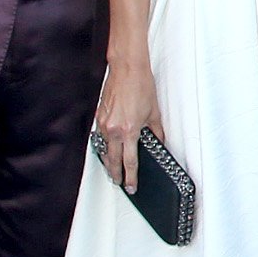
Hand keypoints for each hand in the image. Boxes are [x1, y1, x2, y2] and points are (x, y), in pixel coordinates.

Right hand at [93, 55, 160, 190]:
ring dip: (108, 161)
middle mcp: (114, 130)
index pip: (130, 162)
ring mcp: (104, 123)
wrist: (127, 69)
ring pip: (104, 149)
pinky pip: (100, 136)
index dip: (131, 177)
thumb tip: (158, 143)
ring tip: (112, 170)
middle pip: (112, 160)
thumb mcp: (154, 112)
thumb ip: (156, 131)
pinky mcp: (99, 116)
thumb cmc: (141, 87)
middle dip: (116, 174)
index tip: (132, 187)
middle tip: (119, 183)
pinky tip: (107, 149)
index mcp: (130, 131)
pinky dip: (104, 145)